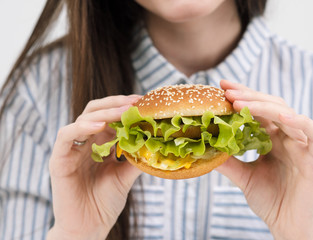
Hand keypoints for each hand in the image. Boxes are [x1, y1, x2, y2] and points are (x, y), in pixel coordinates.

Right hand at [47, 95, 141, 239]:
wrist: (89, 228)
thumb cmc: (105, 203)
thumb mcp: (125, 176)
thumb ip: (136, 158)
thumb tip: (154, 142)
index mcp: (100, 144)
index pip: (111, 117)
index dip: (126, 108)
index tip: (144, 102)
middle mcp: (85, 143)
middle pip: (97, 111)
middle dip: (117, 104)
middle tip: (135, 102)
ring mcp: (71, 150)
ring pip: (83, 119)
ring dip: (104, 112)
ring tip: (124, 111)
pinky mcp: (59, 160)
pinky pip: (66, 136)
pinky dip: (82, 127)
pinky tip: (101, 124)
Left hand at [216, 80, 312, 239]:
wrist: (289, 227)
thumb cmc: (271, 201)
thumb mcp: (244, 177)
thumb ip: (228, 161)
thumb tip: (205, 146)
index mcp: (272, 139)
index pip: (257, 111)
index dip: (242, 97)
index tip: (221, 87)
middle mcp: (287, 137)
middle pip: (270, 106)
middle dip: (248, 96)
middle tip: (227, 90)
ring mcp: (303, 144)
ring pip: (287, 114)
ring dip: (264, 106)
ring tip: (240, 101)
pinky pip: (312, 131)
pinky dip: (298, 121)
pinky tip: (280, 117)